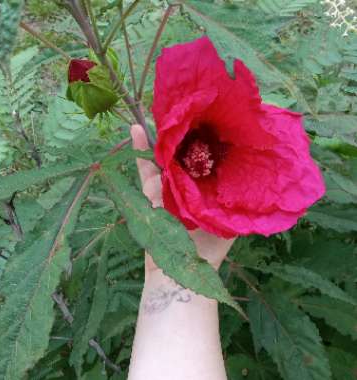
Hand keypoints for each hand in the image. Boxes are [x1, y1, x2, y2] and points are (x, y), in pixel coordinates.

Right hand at [130, 124, 235, 272]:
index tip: (213, 120)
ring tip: (160, 112)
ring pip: (167, 158)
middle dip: (186, 135)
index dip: (211, 142)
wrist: (179, 276)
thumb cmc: (208, 251)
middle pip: (188, 156)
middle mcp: (191, 186)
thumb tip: (256, 176)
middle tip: (186, 110)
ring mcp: (169, 188)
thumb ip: (235, 203)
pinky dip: (141, 151)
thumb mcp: (227, 222)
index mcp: (210, 191)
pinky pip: (146, 169)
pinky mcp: (151, 192)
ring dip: (162, 138)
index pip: (212, 160)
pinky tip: (137, 130)